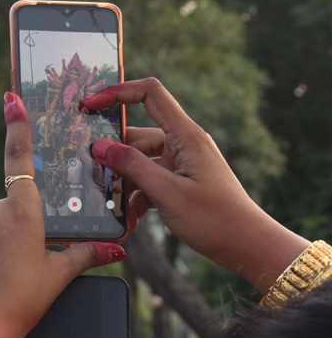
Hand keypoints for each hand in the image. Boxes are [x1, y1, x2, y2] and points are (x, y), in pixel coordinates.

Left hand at [0, 93, 124, 337]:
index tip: (10, 99)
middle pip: (4, 211)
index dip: (17, 127)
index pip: (20, 160)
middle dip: (11, 231)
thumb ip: (84, 256)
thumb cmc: (22, 302)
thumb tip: (116, 250)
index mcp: (23, 211)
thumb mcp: (57, 277)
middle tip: (19, 265)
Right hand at [82, 78, 306, 291]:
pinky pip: (148, 181)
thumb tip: (99, 146)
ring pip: (138, 163)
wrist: (246, 245)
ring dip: (123, 183)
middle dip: (113, 156)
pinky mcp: (178, 182)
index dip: (119, 92)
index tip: (91, 105)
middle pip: (136, 136)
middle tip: (91, 175)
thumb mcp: (167, 192)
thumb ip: (132, 167)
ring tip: (112, 206)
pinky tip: (128, 218)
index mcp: (185, 136)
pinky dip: (135, 197)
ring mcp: (180, 164)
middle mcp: (182, 144)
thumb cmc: (215, 218)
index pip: (150, 94)